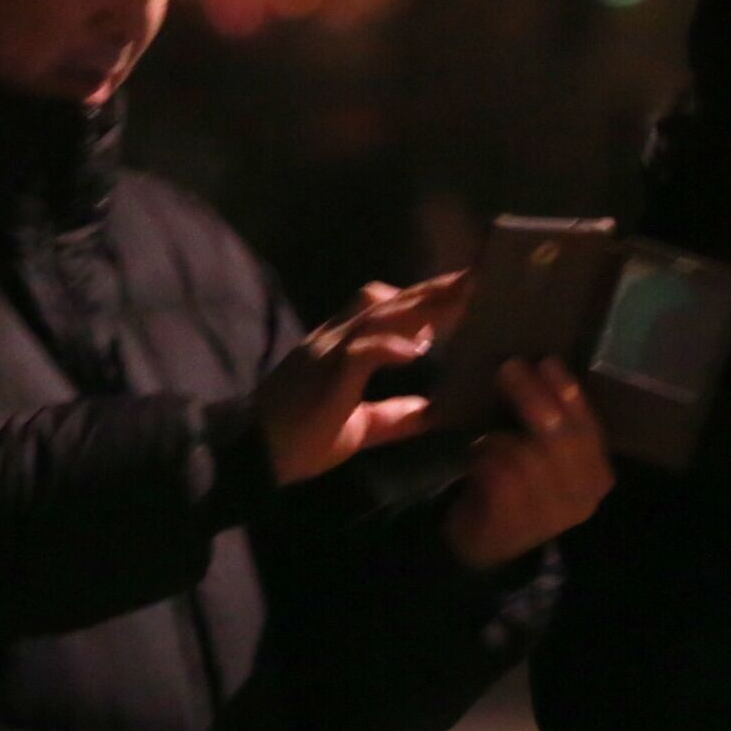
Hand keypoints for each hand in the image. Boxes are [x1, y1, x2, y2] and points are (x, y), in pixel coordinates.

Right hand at [260, 273, 462, 486]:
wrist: (250, 454)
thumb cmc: (299, 440)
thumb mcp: (358, 427)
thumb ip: (393, 416)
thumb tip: (432, 413)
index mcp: (343, 347)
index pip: (390, 309)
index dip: (426, 296)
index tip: (466, 289)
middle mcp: (336, 338)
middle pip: (393, 301)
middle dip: (437, 289)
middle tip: (481, 277)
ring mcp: (328, 351)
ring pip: (380, 314)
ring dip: (423, 305)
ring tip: (464, 299)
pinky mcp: (324, 373)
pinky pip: (359, 350)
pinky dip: (389, 345)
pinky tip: (417, 348)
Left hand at [444, 358, 614, 567]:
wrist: (484, 545)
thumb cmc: (518, 488)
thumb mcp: (548, 458)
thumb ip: (555, 425)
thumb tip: (541, 366)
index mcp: (596, 477)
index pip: (590, 429)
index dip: (569, 395)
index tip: (548, 361)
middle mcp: (582, 500)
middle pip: (561, 438)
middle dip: (533, 397)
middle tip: (509, 368)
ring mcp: (549, 515)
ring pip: (527, 455)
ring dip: (502, 433)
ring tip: (486, 427)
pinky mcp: (513, 522)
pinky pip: (500, 475)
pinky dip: (485, 457)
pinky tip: (475, 455)